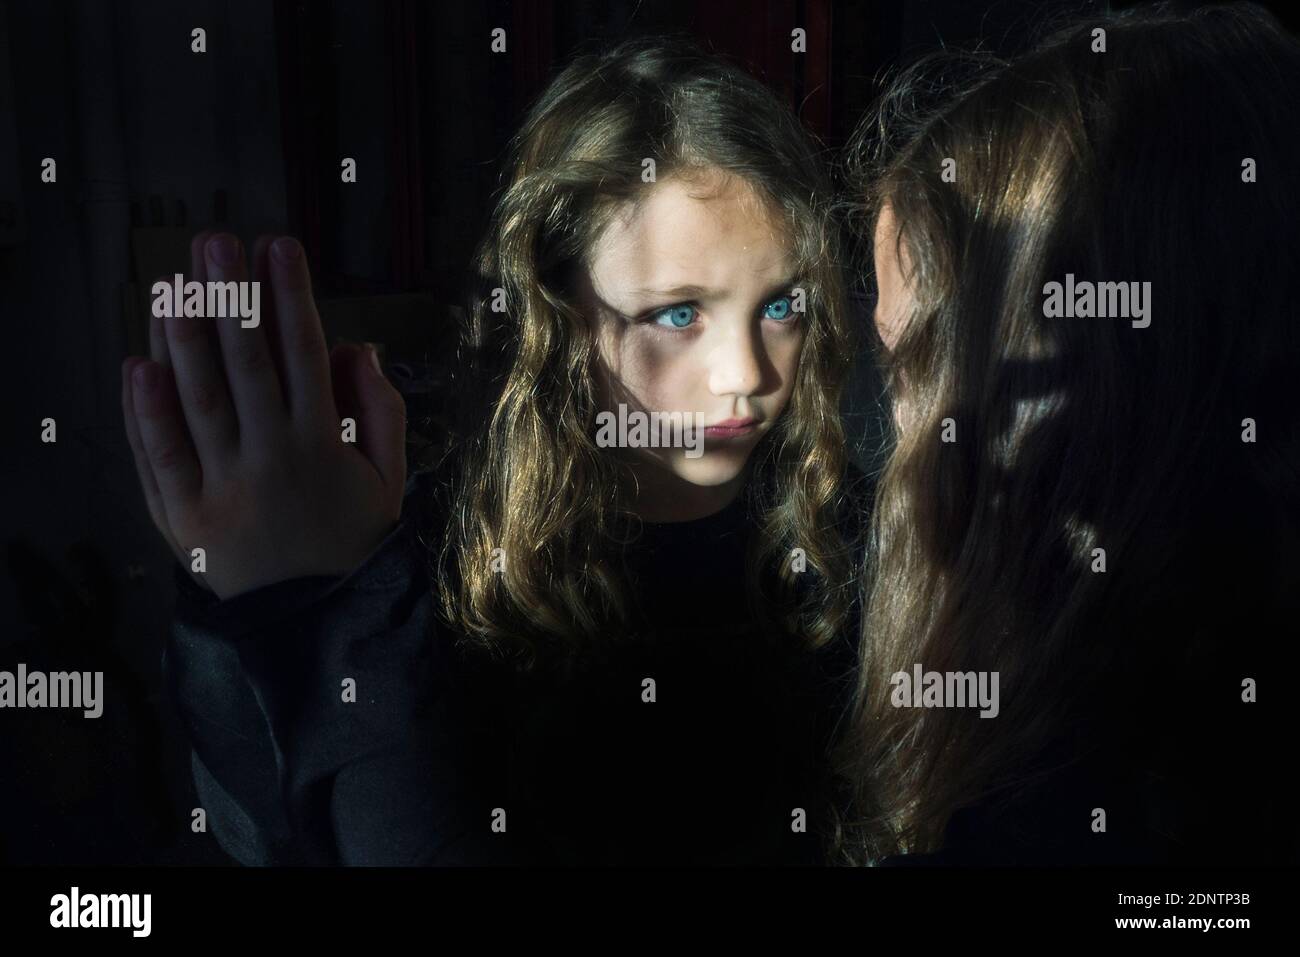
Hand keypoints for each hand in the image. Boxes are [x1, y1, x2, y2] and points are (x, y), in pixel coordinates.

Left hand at [121, 232, 407, 599]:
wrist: (316, 620)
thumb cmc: (352, 540)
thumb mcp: (388, 477)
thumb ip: (380, 410)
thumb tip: (356, 346)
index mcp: (321, 445)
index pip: (302, 355)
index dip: (289, 297)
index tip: (277, 248)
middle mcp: (270, 459)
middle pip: (245, 365)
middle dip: (230, 299)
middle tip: (215, 246)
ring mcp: (223, 488)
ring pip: (198, 401)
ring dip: (184, 339)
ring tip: (174, 286)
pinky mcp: (184, 518)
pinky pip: (159, 458)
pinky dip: (145, 413)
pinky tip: (138, 364)